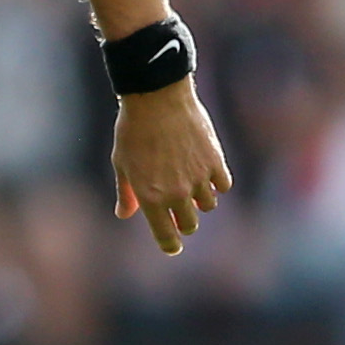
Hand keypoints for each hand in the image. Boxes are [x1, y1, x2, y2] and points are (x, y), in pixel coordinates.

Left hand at [113, 83, 232, 255]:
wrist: (157, 98)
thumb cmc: (132, 131)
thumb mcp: (122, 164)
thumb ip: (126, 193)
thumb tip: (125, 214)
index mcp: (151, 198)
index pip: (167, 237)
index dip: (170, 245)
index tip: (173, 245)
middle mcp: (177, 194)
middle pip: (190, 225)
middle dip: (184, 222)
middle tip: (179, 211)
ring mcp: (198, 178)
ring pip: (208, 206)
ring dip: (200, 201)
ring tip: (190, 185)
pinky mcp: (215, 162)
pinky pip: (223, 185)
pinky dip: (216, 183)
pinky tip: (206, 173)